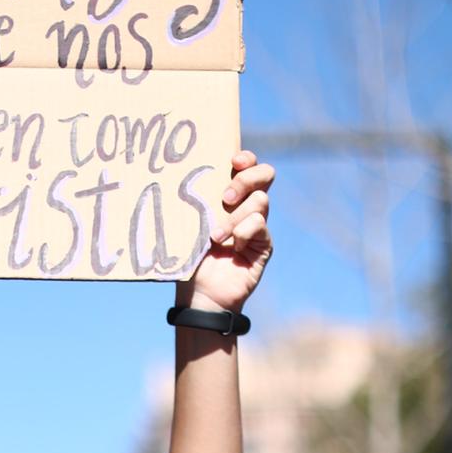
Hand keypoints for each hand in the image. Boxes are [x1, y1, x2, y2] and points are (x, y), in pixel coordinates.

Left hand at [181, 150, 273, 313]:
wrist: (199, 294)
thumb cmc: (190, 257)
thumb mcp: (190, 224)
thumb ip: (197, 200)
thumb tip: (187, 172)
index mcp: (229, 195)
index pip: (247, 165)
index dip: (246, 158)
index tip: (233, 160)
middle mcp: (246, 206)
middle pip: (264, 175)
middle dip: (246, 179)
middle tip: (224, 197)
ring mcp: (257, 225)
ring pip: (260, 201)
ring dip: (235, 217)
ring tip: (216, 236)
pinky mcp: (264, 244)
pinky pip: (260, 226)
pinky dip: (243, 233)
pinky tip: (231, 247)